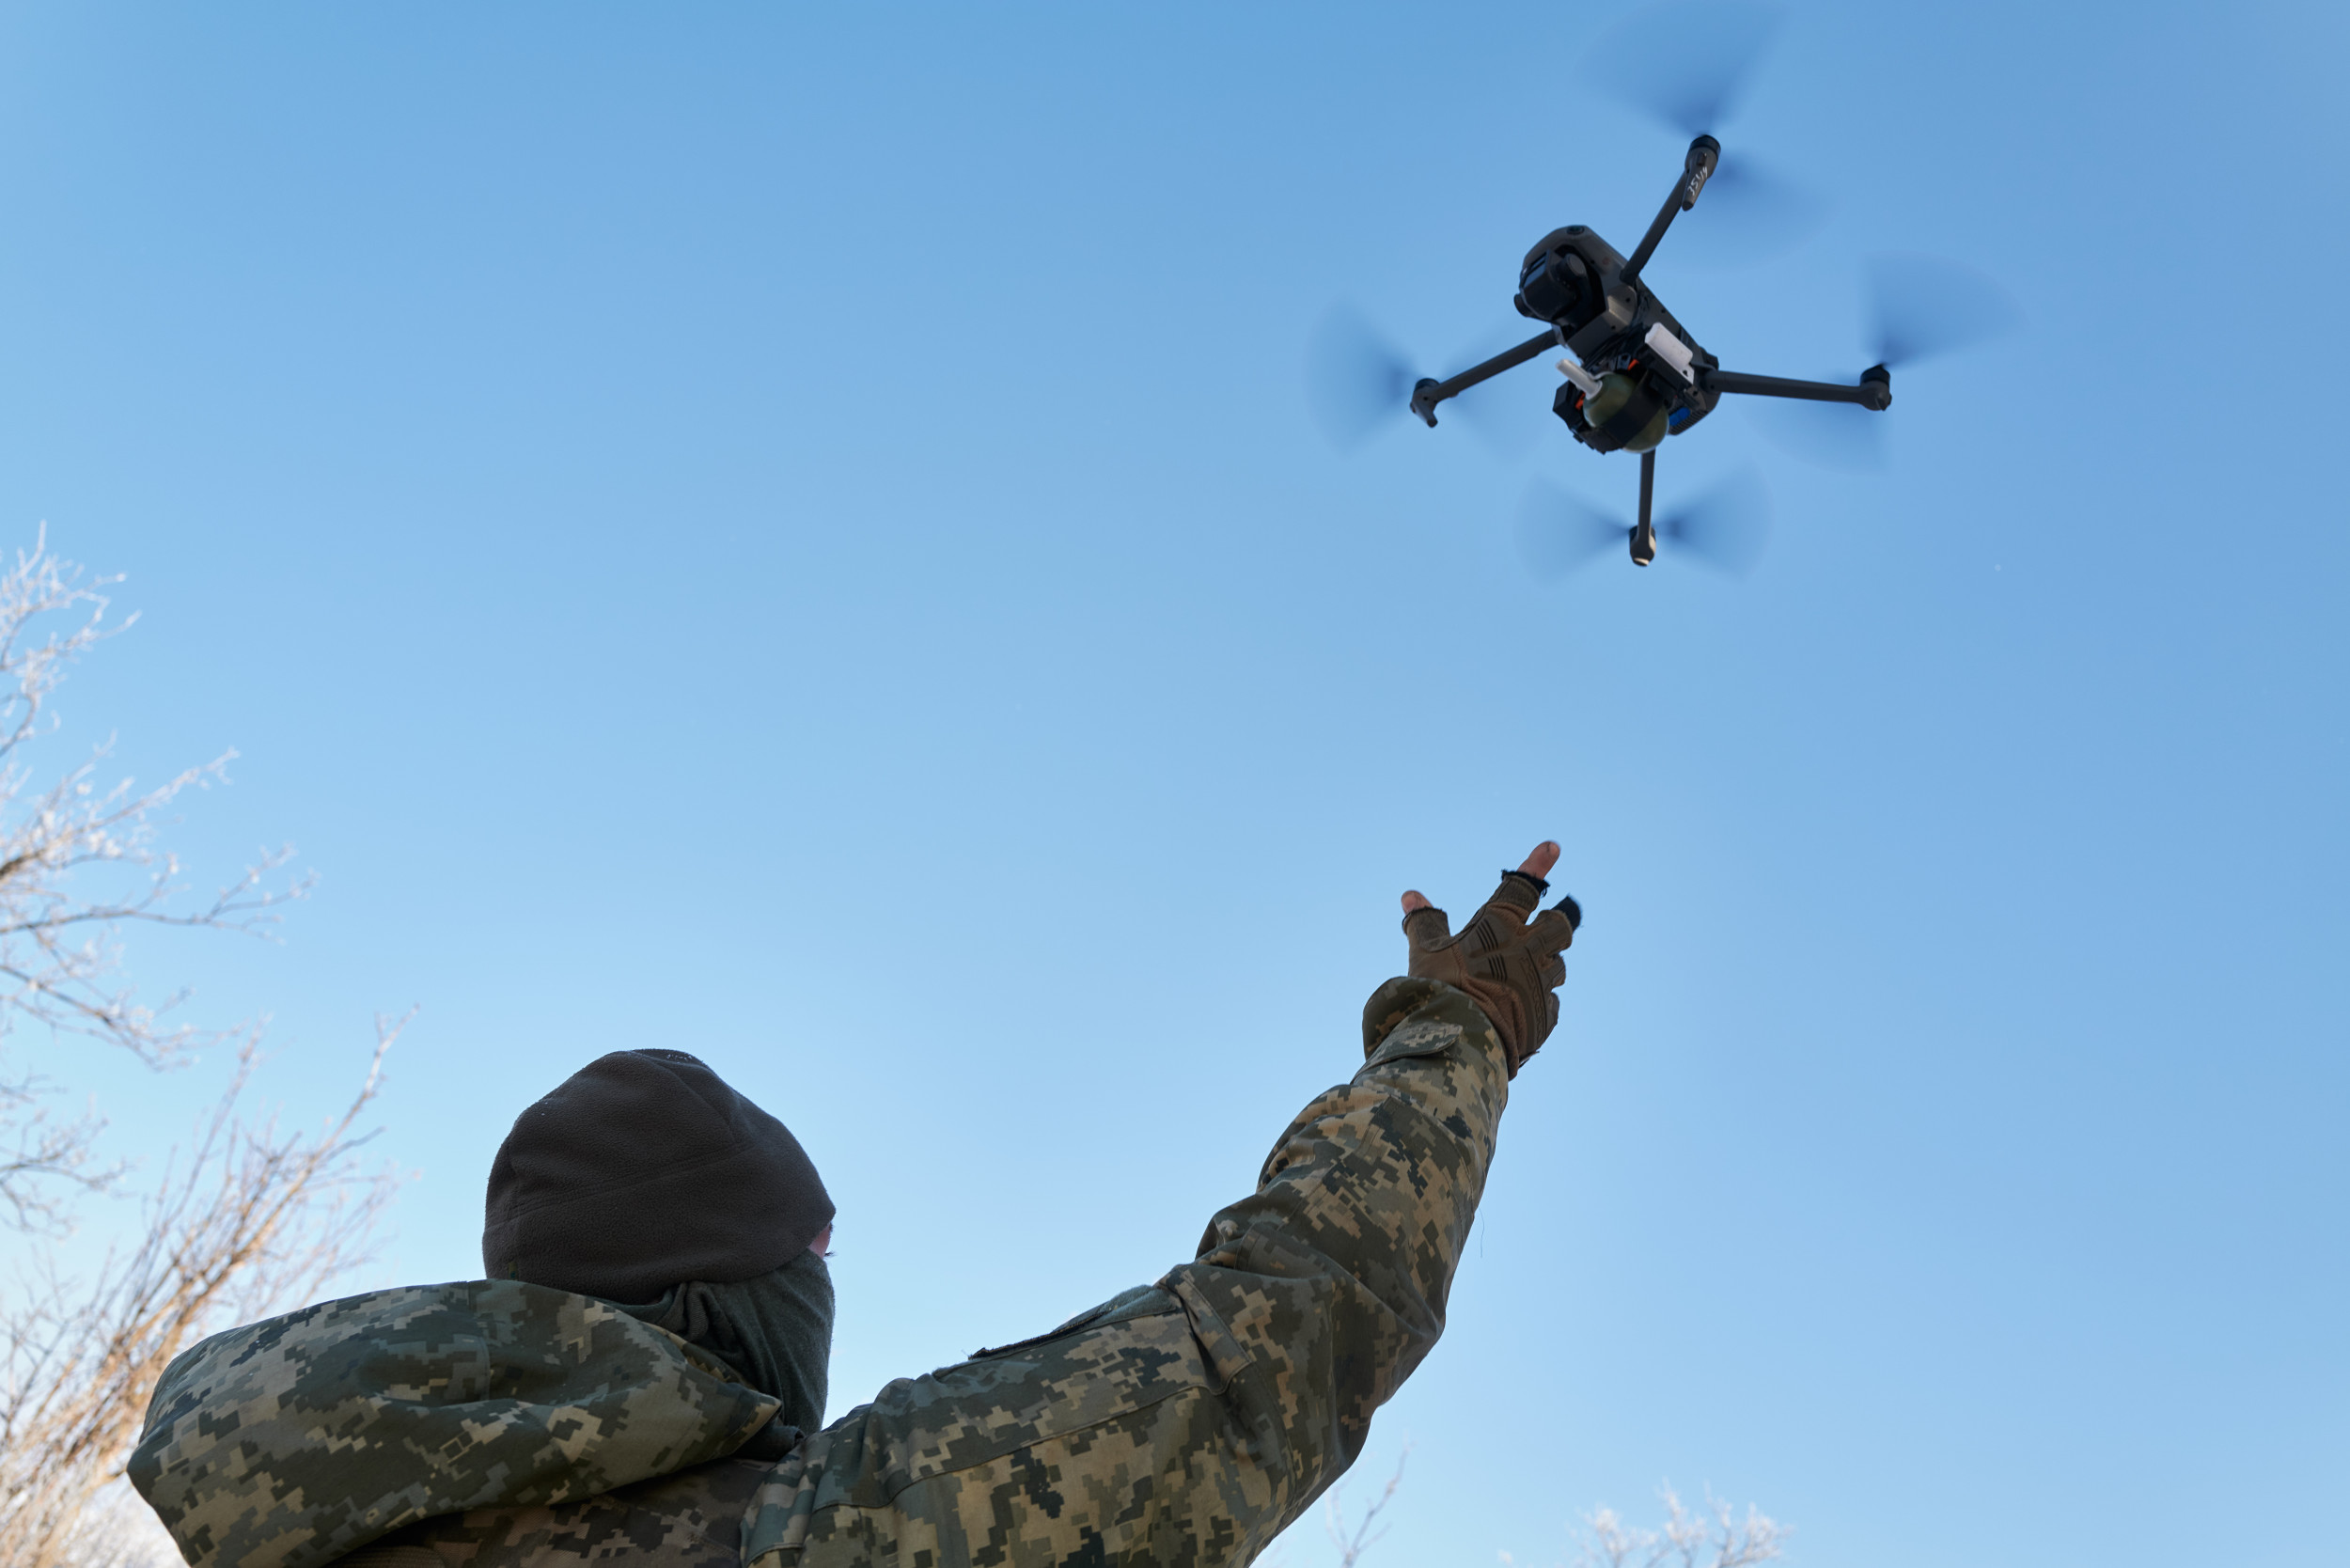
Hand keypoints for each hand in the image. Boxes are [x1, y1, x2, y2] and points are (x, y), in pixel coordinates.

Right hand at [1399, 842, 1580, 1075]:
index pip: (1523, 885)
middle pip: (1560, 926)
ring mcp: (1541, 983)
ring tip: (1522, 975)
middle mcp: (1529, 949)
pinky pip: (1551, 1003)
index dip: (1537, 863)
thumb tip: (1411, 895)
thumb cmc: (1438, 988)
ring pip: (1559, 966)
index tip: (1552, 846)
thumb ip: (1424, 922)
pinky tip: (1519, 1008)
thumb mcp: (1425, 950)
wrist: (1458, 1040)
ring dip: (1546, 965)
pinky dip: (1539, 1001)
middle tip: (1541, 929)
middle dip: (1554, 924)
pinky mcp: (1545, 1016)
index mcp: (1501, 925)